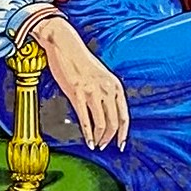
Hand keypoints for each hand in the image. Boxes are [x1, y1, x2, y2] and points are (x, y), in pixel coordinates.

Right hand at [24, 10, 128, 152]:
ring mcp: (92, 92)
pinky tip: (87, 141)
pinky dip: (87, 134)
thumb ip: (105, 93)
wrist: (66, 45)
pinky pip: (85, 119)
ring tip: (94, 144)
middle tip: (103, 145)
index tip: (120, 144)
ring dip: (99, 138)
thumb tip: (106, 112)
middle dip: (109, 138)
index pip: (124, 116)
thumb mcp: (100, 77)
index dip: (123, 133)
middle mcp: (107, 89)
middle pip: (114, 123)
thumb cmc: (80, 61)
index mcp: (115, 86)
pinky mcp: (77, 93)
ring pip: (101, 124)